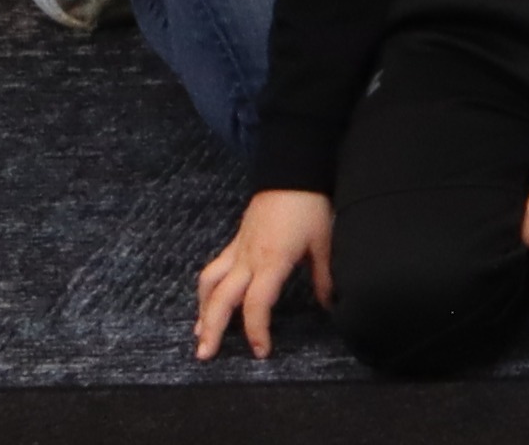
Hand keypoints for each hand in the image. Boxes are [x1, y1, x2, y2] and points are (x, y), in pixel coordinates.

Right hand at [190, 189, 333, 359]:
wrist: (292, 172)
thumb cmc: (310, 206)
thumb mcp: (323, 243)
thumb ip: (324, 277)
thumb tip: (329, 305)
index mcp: (272, 261)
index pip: (257, 304)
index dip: (256, 330)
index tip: (261, 352)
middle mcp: (247, 259)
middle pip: (221, 298)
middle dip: (212, 328)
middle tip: (205, 355)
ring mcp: (237, 249)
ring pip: (209, 283)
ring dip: (202, 310)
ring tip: (199, 334)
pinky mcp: (235, 242)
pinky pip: (214, 269)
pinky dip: (207, 290)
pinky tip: (207, 302)